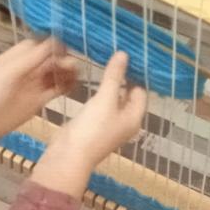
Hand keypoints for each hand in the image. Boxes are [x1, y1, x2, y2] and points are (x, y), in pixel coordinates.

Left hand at [0, 38, 78, 141]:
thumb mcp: (10, 71)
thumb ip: (33, 58)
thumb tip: (56, 42)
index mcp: (20, 55)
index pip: (44, 44)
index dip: (56, 46)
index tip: (66, 52)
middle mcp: (29, 67)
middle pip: (53, 59)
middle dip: (64, 60)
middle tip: (71, 67)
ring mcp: (34, 84)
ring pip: (57, 74)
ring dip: (67, 72)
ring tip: (75, 75)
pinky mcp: (38, 100)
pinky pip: (56, 89)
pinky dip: (66, 86)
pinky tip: (72, 86)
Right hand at [30, 52, 146, 196]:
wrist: (69, 155)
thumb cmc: (93, 128)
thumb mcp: (105, 99)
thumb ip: (114, 76)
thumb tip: (124, 54)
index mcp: (134, 117)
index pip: (140, 91)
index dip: (135, 75)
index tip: (126, 56)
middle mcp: (125, 121)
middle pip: (128, 95)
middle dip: (122, 78)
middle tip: (114, 55)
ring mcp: (109, 124)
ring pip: (113, 100)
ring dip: (110, 85)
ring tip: (104, 63)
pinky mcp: (94, 125)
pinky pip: (101, 105)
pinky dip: (99, 94)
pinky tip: (92, 82)